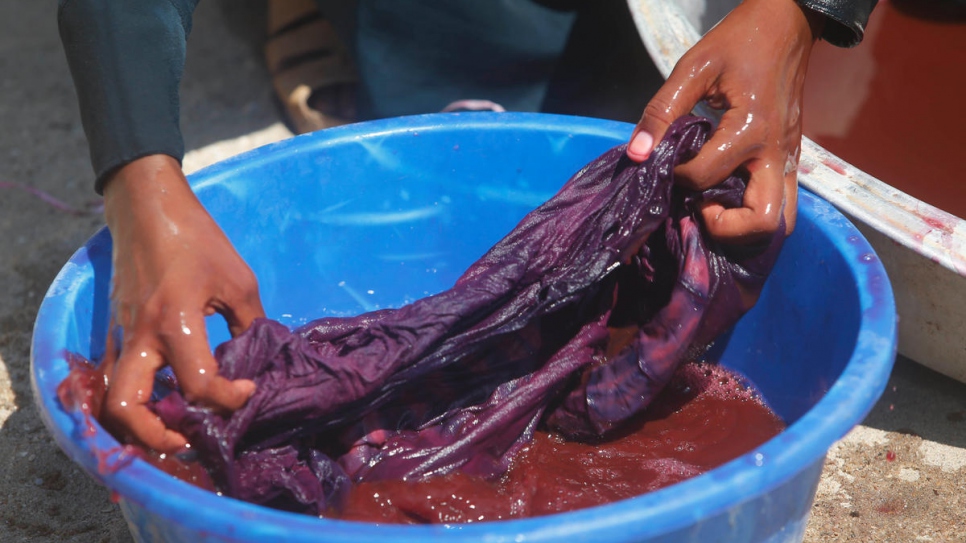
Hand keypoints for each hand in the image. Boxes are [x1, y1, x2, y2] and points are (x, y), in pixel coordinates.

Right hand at [98, 155, 262, 451]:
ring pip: (113, 399)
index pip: (198, 384)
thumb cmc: (197, 241)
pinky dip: (139, 399)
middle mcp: (141, 337)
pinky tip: (167, 399)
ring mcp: (122, 336)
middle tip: (191, 437)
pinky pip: (118, 378)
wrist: (147, 209)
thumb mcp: (239, 281)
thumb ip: (249, 325)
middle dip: (158, 436)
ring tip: (177, 428)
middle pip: (127, 409)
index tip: (249, 389)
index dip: (229, 398)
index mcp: (175, 323)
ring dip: (140, 424)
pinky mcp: (117, 332)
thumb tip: (256, 361)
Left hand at [627, 0, 824, 241]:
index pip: (705, 178)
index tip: (667, 162)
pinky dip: (755, 212)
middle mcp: (775, 154)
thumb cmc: (740, 41)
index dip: (676, 177)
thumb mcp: (694, 68)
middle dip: (725, 228)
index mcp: (750, 130)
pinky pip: (782, 203)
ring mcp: (789, 160)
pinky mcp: (791, 160)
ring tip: (715, 206)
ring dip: (745, 227)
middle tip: (700, 207)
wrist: (788, 24)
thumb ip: (662, 111)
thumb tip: (637, 153)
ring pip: (780, 222)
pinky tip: (727, 195)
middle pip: (761, 223)